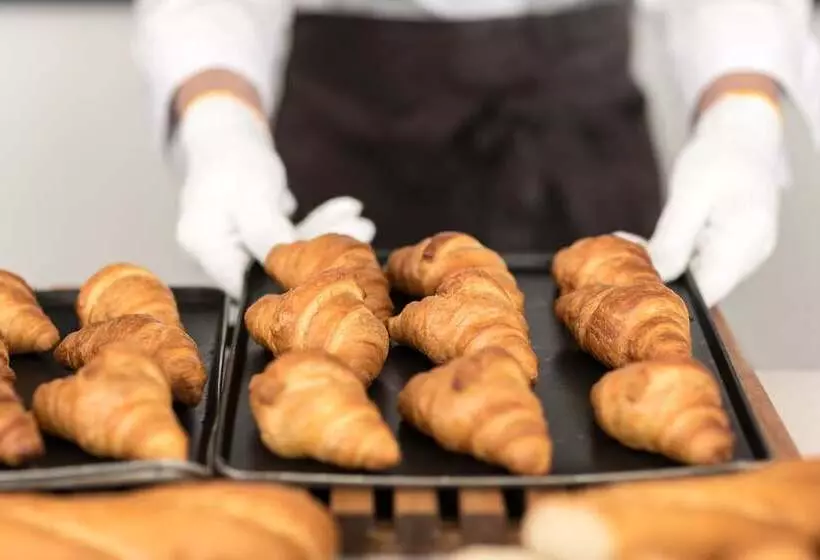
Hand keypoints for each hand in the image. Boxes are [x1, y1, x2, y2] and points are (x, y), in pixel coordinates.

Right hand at [176, 95, 373, 298]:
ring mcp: (244, 246)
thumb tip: (283, 265)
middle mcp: (223, 254)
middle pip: (275, 265)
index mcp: (207, 248)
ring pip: (290, 250)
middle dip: (320, 251)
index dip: (286, 286)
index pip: (246, 286)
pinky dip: (319, 224)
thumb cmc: (233, 159)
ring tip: (363, 223)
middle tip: (361, 235)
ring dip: (327, 234)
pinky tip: (347, 210)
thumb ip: (265, 231)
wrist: (226, 132)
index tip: (328, 273)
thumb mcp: (253, 195)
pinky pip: (293, 236)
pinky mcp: (262, 236)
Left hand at [648, 93, 784, 306]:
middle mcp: (748, 257)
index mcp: (744, 244)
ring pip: (695, 276)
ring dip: (661, 266)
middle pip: (700, 288)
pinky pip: (696, 263)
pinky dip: (671, 256)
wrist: (741, 136)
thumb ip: (675, 238)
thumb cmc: (718, 157)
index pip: (707, 294)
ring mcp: (741, 255)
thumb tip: (659, 275)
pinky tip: (645, 245)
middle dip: (659, 279)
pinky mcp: (728, 249)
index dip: (670, 297)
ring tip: (629, 246)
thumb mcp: (690, 194)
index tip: (633, 284)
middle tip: (621, 261)